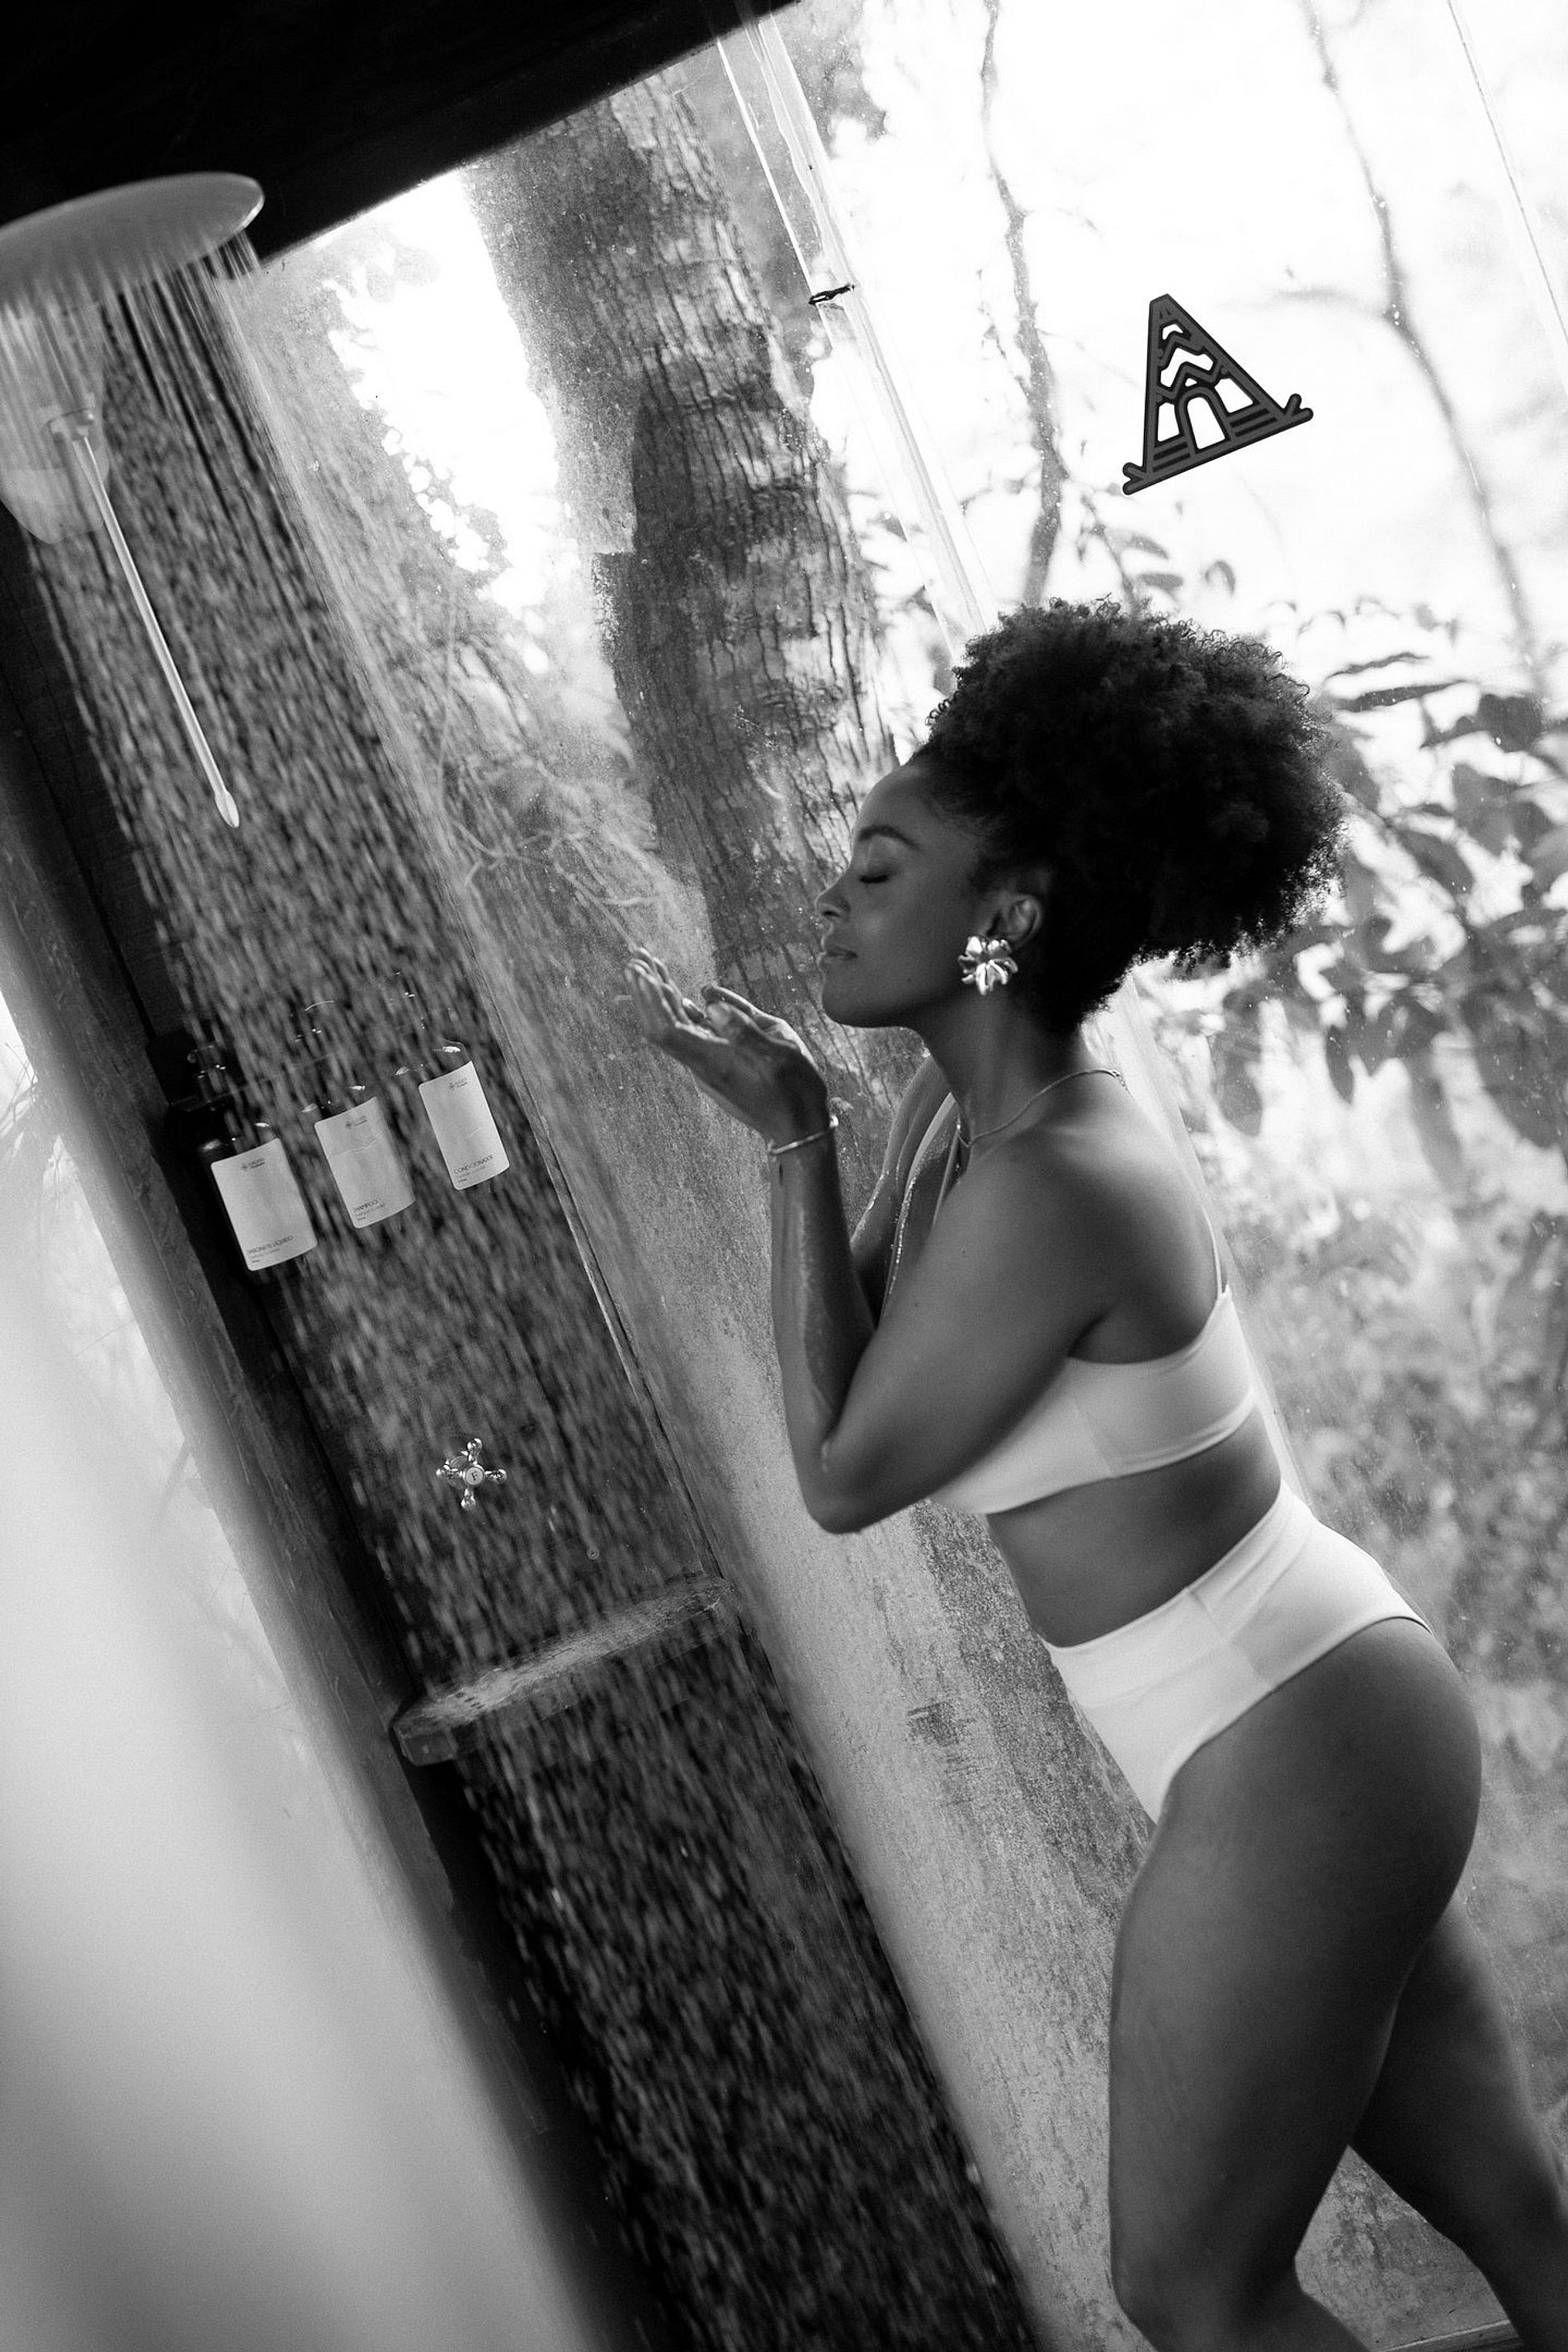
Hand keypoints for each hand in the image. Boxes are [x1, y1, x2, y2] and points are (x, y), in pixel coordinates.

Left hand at [624, 948, 828, 1141]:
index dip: (650, 999)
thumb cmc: (795, 1090)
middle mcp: (702, 1062)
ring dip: (661, 996)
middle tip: (635, 957)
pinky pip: (692, 1033)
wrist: (797, 1128)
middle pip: (662, 1024)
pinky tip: (679, 993)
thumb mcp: (780, 1054)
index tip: (641, 971)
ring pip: (675, 1027)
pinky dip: (682, 1010)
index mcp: (714, 1060)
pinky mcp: (716, 1064)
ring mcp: (707, 1064)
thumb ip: (744, 1027)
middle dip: (647, 989)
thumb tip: (710, 1001)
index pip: (666, 1028)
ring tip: (648, 964)